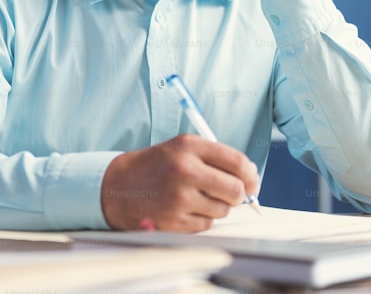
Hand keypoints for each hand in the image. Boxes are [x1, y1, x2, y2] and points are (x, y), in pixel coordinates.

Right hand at [100, 134, 259, 232]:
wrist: (118, 186)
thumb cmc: (156, 166)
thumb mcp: (182, 148)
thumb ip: (215, 157)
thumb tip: (249, 177)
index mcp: (189, 146)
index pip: (237, 161)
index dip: (251, 175)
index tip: (252, 182)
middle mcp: (184, 170)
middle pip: (235, 190)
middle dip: (238, 195)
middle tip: (231, 195)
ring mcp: (179, 197)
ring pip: (223, 209)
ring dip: (217, 207)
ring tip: (197, 197)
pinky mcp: (174, 220)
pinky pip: (207, 224)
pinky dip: (202, 219)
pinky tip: (185, 209)